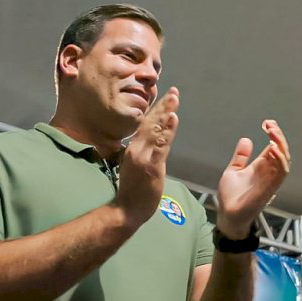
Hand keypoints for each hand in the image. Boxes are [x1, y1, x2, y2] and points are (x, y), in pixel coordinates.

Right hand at [112, 87, 179, 227]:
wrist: (127, 209)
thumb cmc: (133, 190)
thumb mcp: (135, 165)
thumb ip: (142, 152)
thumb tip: (148, 142)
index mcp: (134, 148)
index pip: (146, 124)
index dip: (156, 109)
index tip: (166, 96)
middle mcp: (137, 148)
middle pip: (151, 123)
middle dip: (163, 106)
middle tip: (174, 91)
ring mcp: (144, 156)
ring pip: (156, 130)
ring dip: (166, 112)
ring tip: (174, 98)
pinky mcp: (151, 166)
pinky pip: (161, 145)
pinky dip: (167, 131)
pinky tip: (172, 118)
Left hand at [216, 120, 290, 237]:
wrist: (228, 214)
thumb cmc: (231, 196)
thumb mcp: (234, 171)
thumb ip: (241, 157)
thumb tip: (246, 139)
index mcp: (261, 167)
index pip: (274, 148)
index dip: (274, 135)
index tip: (267, 123)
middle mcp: (268, 172)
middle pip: (281, 152)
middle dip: (279, 137)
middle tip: (270, 125)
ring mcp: (270, 180)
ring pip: (284, 161)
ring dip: (281, 146)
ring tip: (273, 134)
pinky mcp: (269, 188)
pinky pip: (280, 174)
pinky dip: (279, 161)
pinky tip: (273, 149)